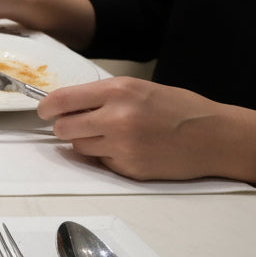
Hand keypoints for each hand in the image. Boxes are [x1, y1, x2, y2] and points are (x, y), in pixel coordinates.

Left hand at [39, 77, 244, 180]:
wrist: (214, 136)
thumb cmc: (178, 108)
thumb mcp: (138, 88)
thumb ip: (100, 96)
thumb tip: (64, 106)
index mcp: (118, 92)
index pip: (62, 100)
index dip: (46, 107)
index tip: (43, 111)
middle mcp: (116, 118)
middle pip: (63, 128)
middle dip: (64, 127)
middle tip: (76, 124)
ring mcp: (122, 146)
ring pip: (78, 147)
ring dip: (85, 142)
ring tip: (110, 135)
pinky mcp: (128, 168)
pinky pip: (100, 163)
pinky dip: (106, 157)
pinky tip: (128, 148)